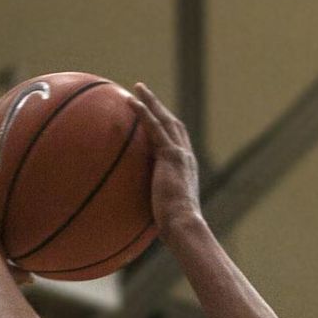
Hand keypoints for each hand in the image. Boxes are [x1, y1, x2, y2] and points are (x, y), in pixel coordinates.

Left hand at [130, 82, 202, 242]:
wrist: (184, 226)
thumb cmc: (175, 230)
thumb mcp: (164, 216)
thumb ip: (155, 209)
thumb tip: (137, 221)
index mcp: (186, 170)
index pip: (177, 142)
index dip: (168, 128)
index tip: (157, 118)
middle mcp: (186, 157)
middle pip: (173, 124)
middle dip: (160, 107)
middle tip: (146, 94)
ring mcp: (179, 154)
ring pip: (165, 119)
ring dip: (151, 101)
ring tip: (138, 88)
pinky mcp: (170, 156)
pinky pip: (154, 128)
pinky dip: (144, 113)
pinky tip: (131, 102)